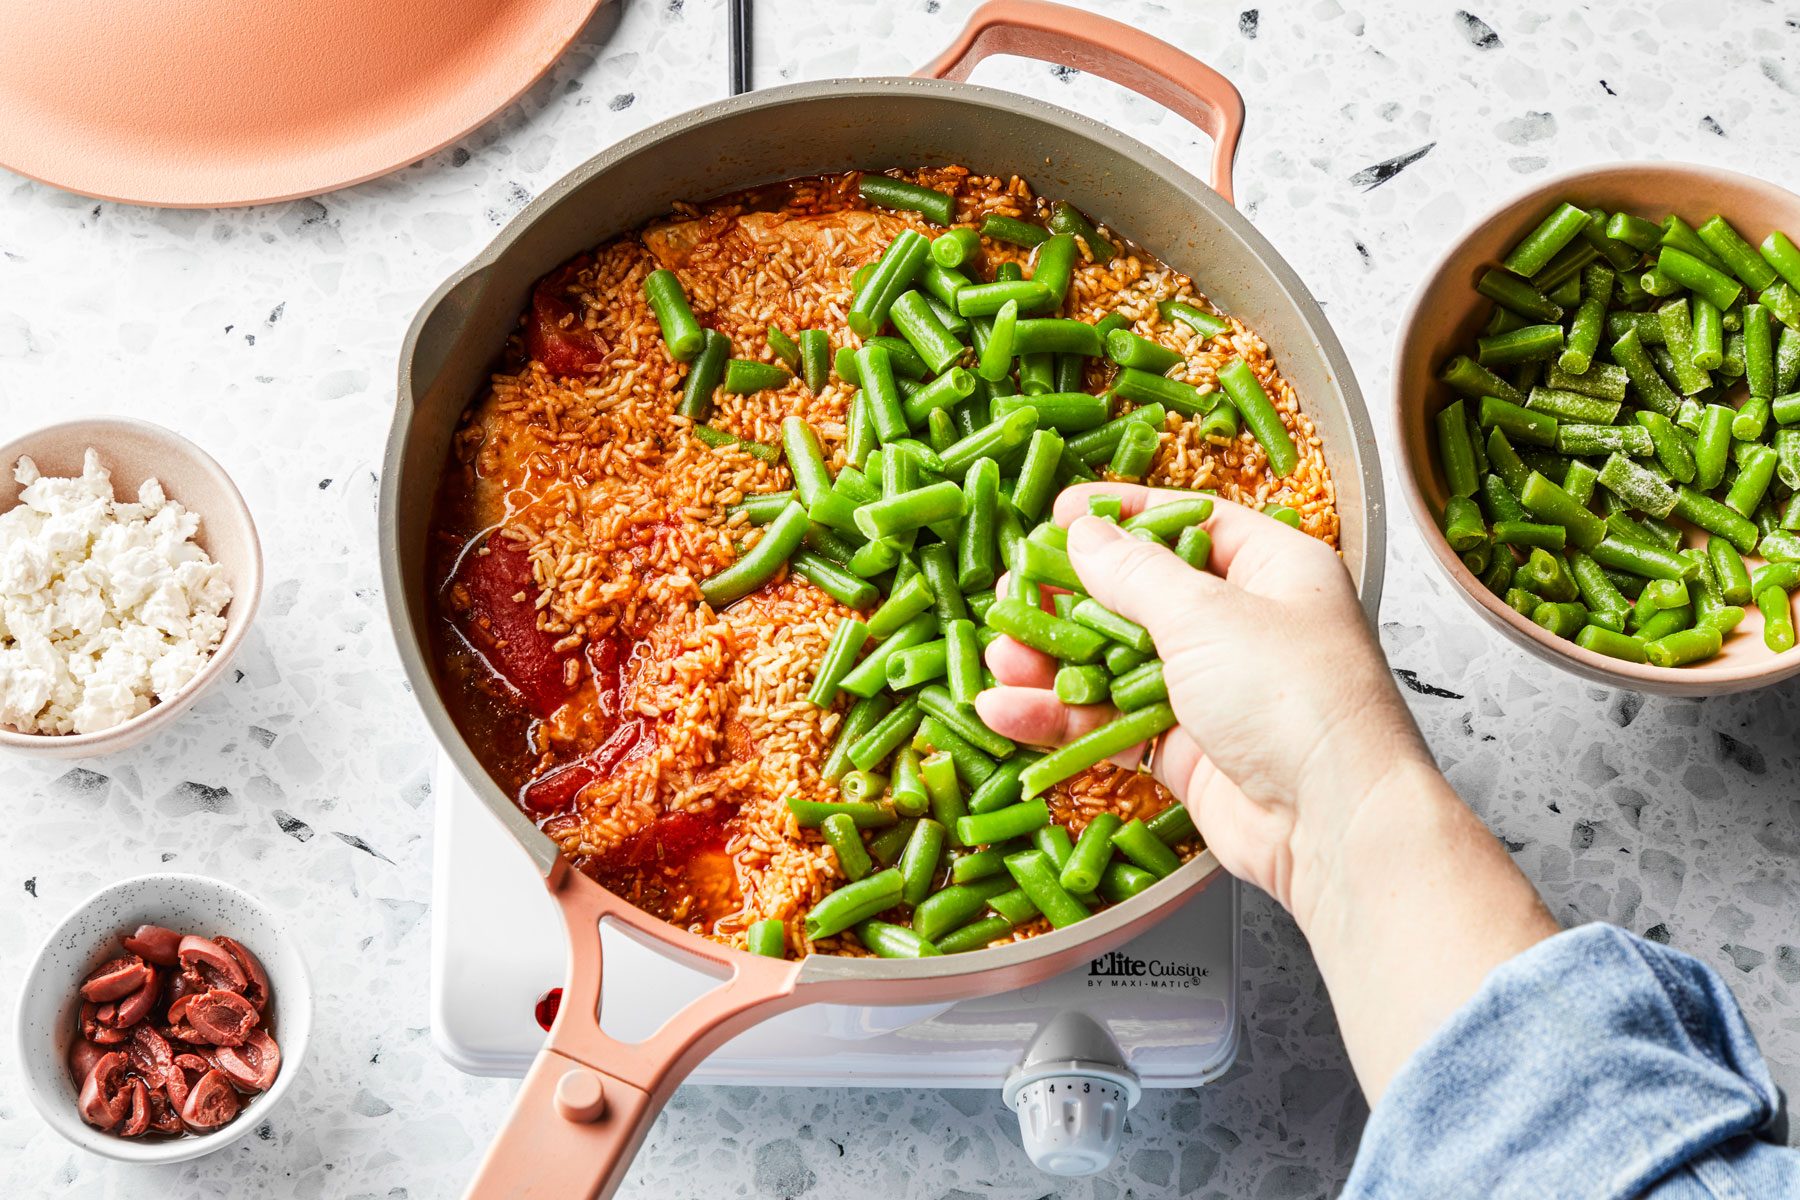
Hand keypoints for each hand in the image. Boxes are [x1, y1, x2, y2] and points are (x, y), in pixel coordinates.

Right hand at [974, 484, 1430, 922]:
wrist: (1334, 824)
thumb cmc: (1296, 699)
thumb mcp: (1206, 614)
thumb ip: (1134, 573)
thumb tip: (1086, 532)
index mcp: (1272, 570)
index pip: (1187, 524)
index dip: (1121, 517)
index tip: (1059, 515)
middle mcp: (1244, 626)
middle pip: (1138, 597)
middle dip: (1068, 601)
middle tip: (1012, 596)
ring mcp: (1214, 691)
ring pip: (1115, 665)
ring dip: (1052, 664)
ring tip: (999, 660)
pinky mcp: (1186, 752)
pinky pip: (1111, 725)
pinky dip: (1060, 720)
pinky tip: (1008, 712)